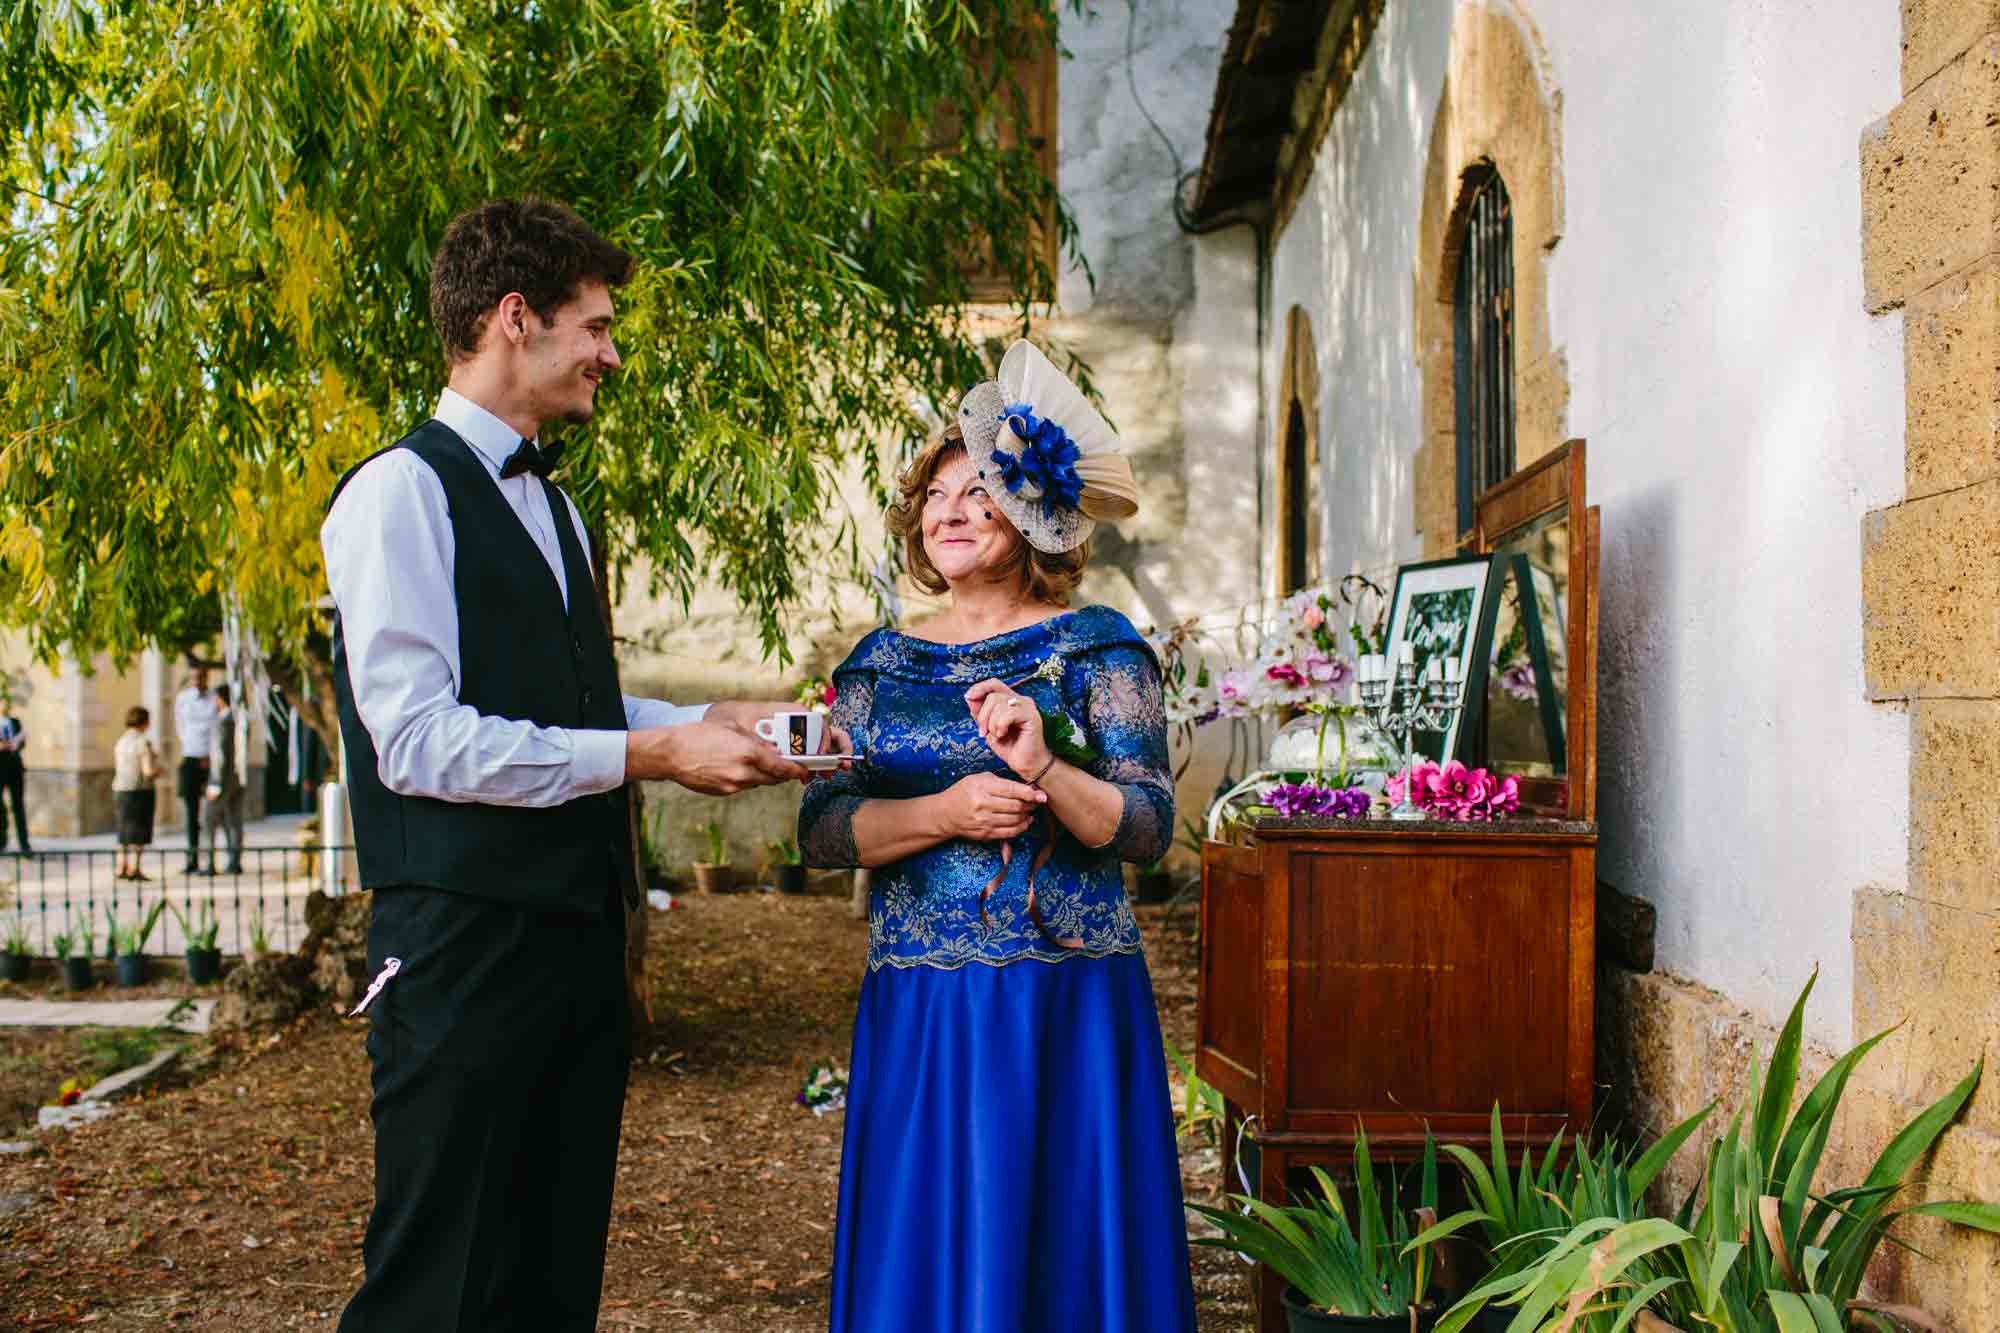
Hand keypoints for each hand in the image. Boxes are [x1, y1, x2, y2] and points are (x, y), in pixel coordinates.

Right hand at [625, 722, 807, 794]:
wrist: (671, 753)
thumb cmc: (699, 735)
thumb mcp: (731, 730)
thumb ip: (754, 741)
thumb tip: (772, 749)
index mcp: (748, 753)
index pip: (782, 767)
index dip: (797, 770)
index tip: (804, 770)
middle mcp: (744, 772)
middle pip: (774, 779)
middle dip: (781, 773)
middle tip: (785, 766)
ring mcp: (733, 785)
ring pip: (758, 783)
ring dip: (762, 776)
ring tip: (756, 764)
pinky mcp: (723, 792)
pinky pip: (742, 787)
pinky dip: (746, 779)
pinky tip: (736, 768)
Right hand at [940, 772, 1046, 840]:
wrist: (945, 813)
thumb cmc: (964, 792)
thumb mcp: (978, 779)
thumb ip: (1001, 781)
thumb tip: (1025, 787)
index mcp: (982, 787)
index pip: (1011, 790)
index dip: (1030, 793)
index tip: (1042, 795)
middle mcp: (983, 805)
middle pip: (1016, 806)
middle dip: (1031, 804)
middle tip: (1037, 801)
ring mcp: (984, 821)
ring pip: (1015, 820)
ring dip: (1028, 816)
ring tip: (1031, 810)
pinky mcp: (985, 834)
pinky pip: (1009, 833)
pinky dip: (1021, 827)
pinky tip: (1025, 821)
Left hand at [963, 679, 1052, 779]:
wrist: (1025, 764)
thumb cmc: (1010, 747)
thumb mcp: (988, 728)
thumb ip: (980, 712)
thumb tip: (969, 697)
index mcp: (1011, 700)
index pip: (994, 683)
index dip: (980, 688)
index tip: (968, 697)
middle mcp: (1020, 700)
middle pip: (993, 696)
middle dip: (983, 716)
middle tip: (983, 732)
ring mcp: (1027, 706)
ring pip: (999, 704)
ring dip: (992, 723)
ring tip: (997, 735)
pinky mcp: (1032, 716)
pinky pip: (1008, 714)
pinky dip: (1001, 726)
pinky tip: (1004, 734)